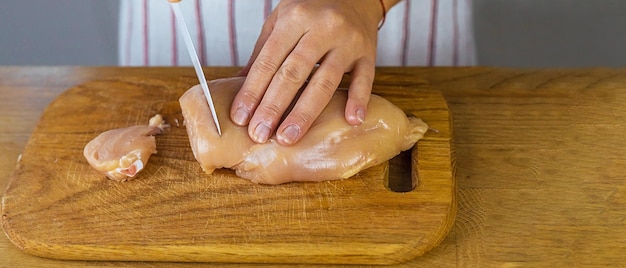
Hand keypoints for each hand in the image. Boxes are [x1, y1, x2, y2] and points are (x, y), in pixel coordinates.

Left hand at [231, 0, 383, 145]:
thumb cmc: (312, 10)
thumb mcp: (281, 19)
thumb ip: (263, 52)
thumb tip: (240, 87)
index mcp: (295, 18)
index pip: (269, 60)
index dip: (253, 90)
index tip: (241, 117)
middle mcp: (322, 28)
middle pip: (294, 73)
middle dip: (273, 107)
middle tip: (259, 134)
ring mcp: (348, 42)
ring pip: (325, 82)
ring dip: (305, 113)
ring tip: (289, 137)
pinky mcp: (368, 54)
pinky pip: (365, 79)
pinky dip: (358, 100)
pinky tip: (351, 120)